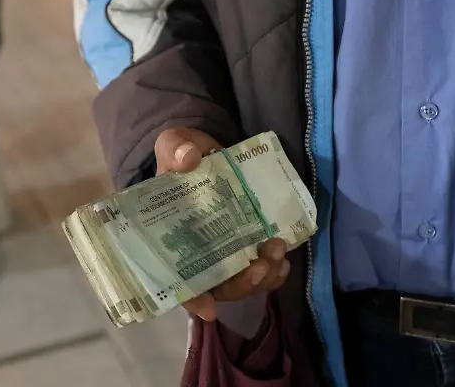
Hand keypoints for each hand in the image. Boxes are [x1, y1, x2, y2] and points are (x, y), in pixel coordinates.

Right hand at [154, 127, 290, 321]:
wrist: (205, 149)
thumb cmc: (180, 153)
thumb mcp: (172, 144)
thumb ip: (175, 148)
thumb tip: (189, 159)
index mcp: (170, 238)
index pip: (176, 280)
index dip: (191, 299)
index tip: (208, 309)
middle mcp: (197, 252)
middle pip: (217, 287)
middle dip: (241, 284)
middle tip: (260, 265)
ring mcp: (223, 250)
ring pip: (242, 281)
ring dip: (263, 276)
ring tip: (277, 250)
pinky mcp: (245, 241)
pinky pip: (260, 268)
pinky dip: (274, 271)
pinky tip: (284, 259)